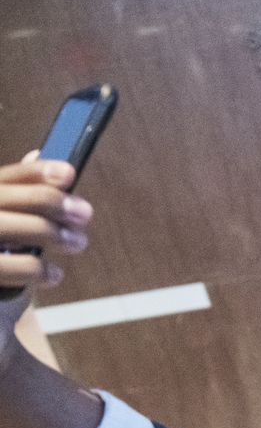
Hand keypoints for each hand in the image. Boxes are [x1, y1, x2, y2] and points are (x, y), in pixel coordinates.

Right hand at [1, 152, 90, 328]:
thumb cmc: (0, 253)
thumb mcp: (8, 217)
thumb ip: (19, 192)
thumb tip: (39, 152)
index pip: (3, 176)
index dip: (35, 172)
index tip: (69, 173)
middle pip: (5, 197)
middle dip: (50, 203)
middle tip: (85, 215)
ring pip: (8, 228)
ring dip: (52, 234)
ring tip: (77, 243)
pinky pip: (10, 266)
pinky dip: (39, 269)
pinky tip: (54, 274)